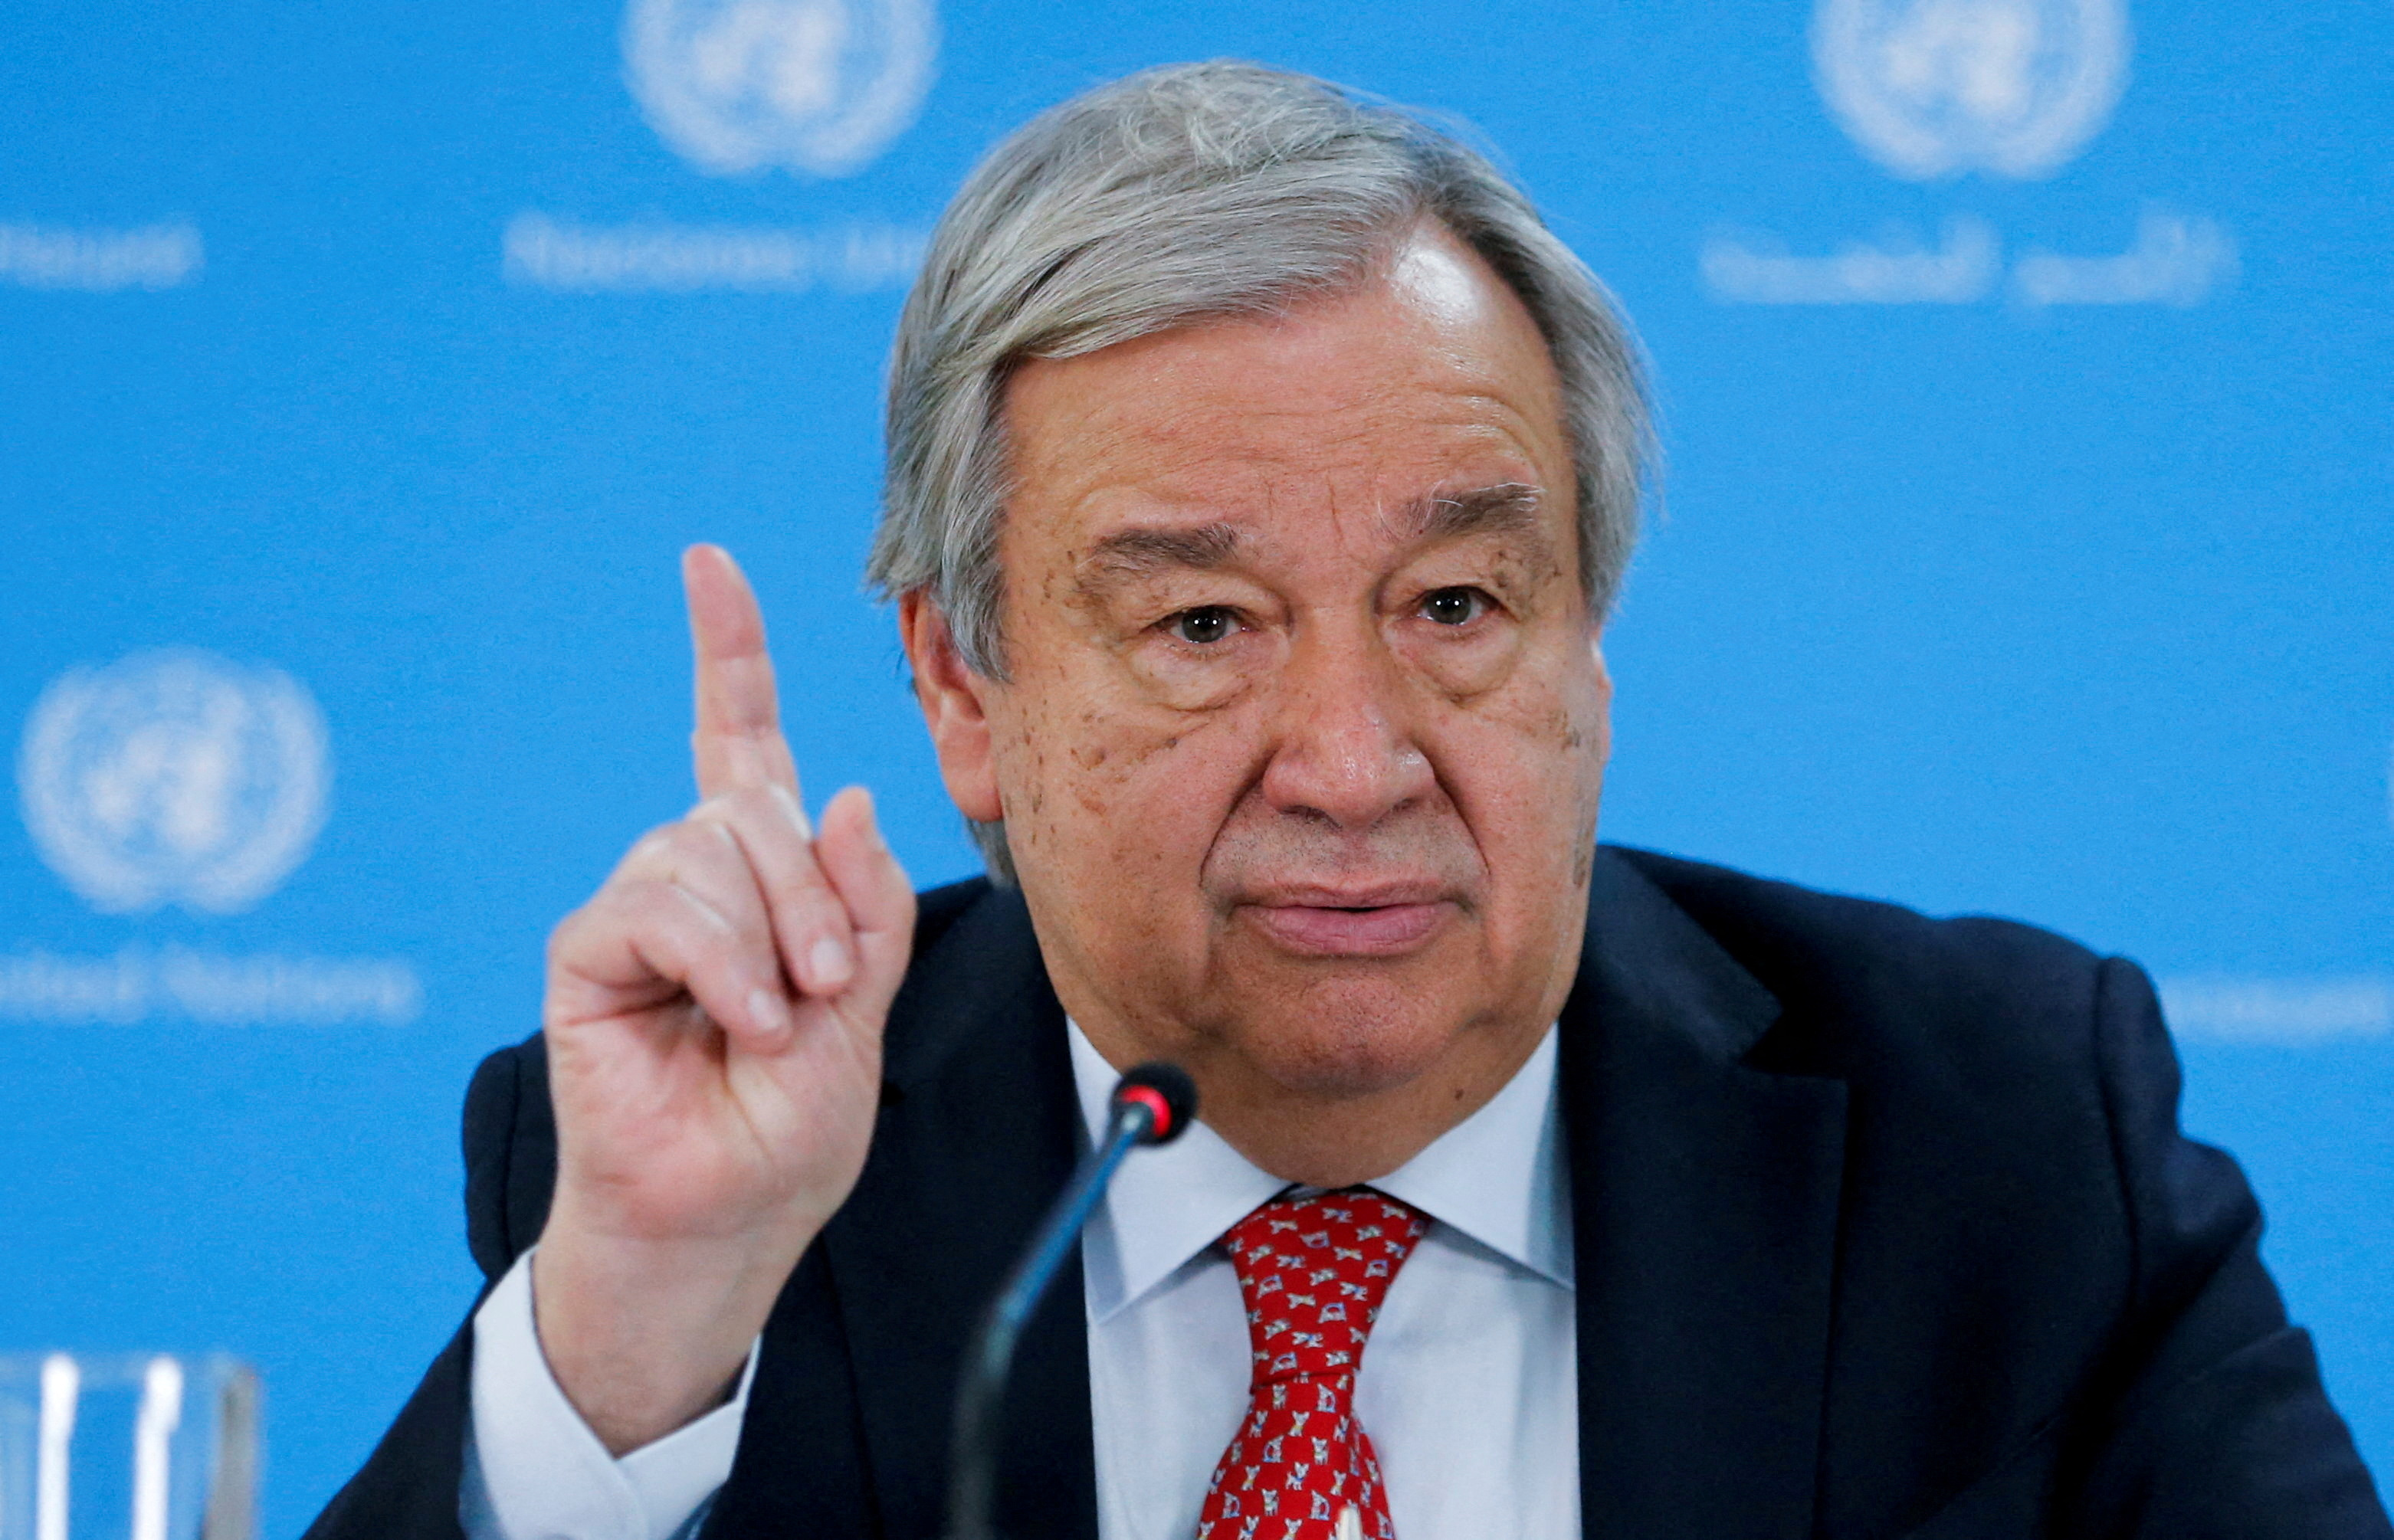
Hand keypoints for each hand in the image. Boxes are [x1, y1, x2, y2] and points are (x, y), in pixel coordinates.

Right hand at [531, 545, 913, 1453]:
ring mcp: (637, 910)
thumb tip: (843, 792)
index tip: (707, 565)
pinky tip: (738, 1023)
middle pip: (751, 804)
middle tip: (826, 987)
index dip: (727, 652)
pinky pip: (657, 906)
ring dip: (768, 936)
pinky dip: (717, 962)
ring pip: (708, 850)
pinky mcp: (589, 954)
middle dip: (811, 893)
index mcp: (762, 875)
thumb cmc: (789, 1127)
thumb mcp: (865, 1008)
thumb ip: (863, 902)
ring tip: (779, 1024)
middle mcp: (694, 875)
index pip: (737, 737)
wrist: (724, 1218)